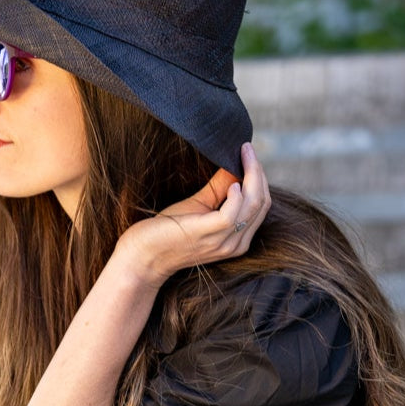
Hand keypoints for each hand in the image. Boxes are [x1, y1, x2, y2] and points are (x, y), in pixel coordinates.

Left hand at [113, 141, 271, 287]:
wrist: (144, 256)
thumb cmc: (168, 231)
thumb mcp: (199, 205)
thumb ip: (219, 188)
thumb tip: (233, 163)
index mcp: (236, 239)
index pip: (261, 206)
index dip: (259, 178)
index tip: (249, 153)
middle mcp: (234, 244)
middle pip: (261, 205)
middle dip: (259, 174)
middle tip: (247, 149)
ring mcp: (221, 242)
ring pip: (252, 207)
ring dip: (252, 177)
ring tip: (243, 155)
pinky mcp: (206, 235)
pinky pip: (232, 215)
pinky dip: (236, 196)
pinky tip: (232, 183)